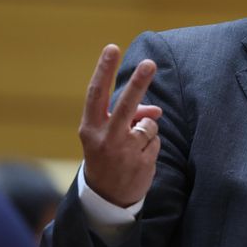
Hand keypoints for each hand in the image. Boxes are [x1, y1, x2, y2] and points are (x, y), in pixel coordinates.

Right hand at [79, 44, 163, 206]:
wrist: (106, 198)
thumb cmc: (105, 155)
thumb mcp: (106, 134)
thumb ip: (127, 116)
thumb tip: (156, 111)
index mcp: (90, 127)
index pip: (96, 93)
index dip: (104, 69)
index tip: (112, 48)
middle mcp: (105, 138)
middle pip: (126, 105)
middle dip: (138, 82)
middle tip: (150, 63)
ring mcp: (124, 152)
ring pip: (148, 125)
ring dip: (147, 130)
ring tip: (133, 146)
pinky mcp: (142, 163)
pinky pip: (155, 142)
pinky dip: (151, 146)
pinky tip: (139, 159)